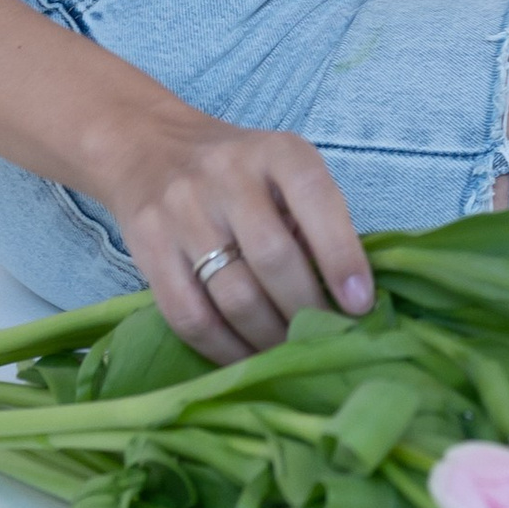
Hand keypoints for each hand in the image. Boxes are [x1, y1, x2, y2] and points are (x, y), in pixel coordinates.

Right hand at [88, 92, 374, 362]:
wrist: (148, 148)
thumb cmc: (239, 172)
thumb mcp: (283, 172)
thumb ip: (313, 221)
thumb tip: (346, 297)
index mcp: (275, 151)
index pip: (315, 199)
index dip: (341, 256)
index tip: (361, 305)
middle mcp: (227, 174)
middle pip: (273, 257)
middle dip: (307, 312)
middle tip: (326, 343)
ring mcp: (182, 210)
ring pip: (234, 296)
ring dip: (269, 339)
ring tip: (289, 357)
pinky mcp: (148, 248)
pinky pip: (189, 316)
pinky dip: (224, 350)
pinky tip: (246, 360)